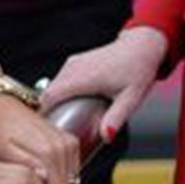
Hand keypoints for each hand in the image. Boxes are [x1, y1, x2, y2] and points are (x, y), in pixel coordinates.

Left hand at [0, 95, 81, 183]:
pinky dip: (64, 182)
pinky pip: (73, 170)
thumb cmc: (1, 131)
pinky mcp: (70, 141)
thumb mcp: (4, 153)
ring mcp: (69, 143)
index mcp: (48, 152)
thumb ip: (24, 166)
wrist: (6, 109)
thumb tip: (44, 179)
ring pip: (72, 182)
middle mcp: (63, 147)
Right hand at [42, 27, 167, 140]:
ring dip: (52, 101)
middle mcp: (73, 68)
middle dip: (46, 110)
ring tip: (59, 120)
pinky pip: (60, 79)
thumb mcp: (130, 98)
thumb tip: (106, 137)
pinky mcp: (76, 62)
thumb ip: (116, 118)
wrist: (141, 46)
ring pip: (53, 85)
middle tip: (53, 131)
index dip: (42, 112)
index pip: (50, 96)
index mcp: (83, 78)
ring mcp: (73, 63)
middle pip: (48, 92)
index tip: (43, 129)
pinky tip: (68, 105)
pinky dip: (59, 92)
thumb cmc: (137, 70)